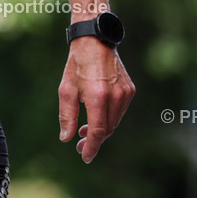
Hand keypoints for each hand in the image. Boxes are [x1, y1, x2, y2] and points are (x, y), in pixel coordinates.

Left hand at [58, 37, 134, 162]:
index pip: (98, 131)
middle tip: (79, 144)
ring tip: (84, 131)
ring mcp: (125, 93)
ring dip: (101, 130)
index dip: (91, 146)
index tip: (84, 156)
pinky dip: (109, 118)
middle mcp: (115, 97)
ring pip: (114, 122)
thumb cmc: (77, 64)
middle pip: (108, 129)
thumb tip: (66, 138)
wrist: (95, 41)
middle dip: (94, 140)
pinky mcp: (130, 89)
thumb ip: (67, 115)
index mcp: (98, 97)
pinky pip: (119, 111)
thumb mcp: (66, 89)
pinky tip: (96, 117)